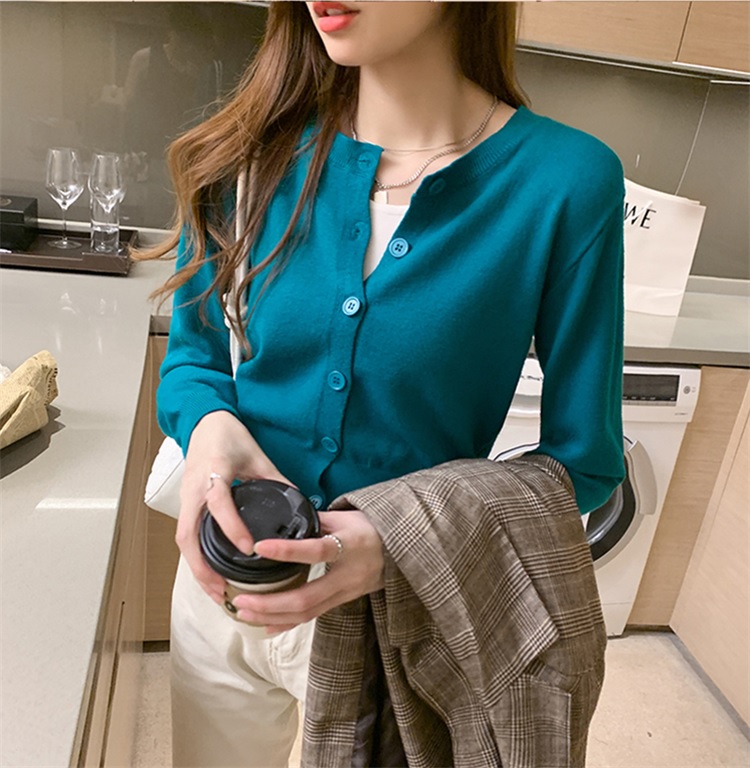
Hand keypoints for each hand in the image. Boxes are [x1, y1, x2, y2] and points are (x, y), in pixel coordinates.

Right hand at [175, 410, 292, 605]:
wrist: (205, 420)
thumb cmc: (229, 434)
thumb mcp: (258, 455)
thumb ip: (278, 481)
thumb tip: (301, 507)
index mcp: (214, 471)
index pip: (218, 502)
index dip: (231, 526)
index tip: (247, 548)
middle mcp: (194, 488)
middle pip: (187, 534)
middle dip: (202, 567)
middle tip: (223, 591)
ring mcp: (186, 496)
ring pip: (183, 540)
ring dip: (196, 568)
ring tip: (217, 592)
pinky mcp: (186, 503)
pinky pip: (186, 535)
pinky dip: (195, 557)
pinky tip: (210, 574)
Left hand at [232, 510, 384, 632]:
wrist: (402, 550)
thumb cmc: (372, 527)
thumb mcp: (347, 516)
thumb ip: (316, 521)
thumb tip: (284, 520)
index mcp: (350, 546)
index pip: (317, 551)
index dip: (288, 550)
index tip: (259, 547)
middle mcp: (348, 576)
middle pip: (306, 598)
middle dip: (270, 603)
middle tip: (240, 599)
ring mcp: (346, 594)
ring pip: (307, 613)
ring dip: (273, 615)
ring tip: (243, 612)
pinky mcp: (342, 602)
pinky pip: (313, 616)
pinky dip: (287, 623)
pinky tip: (265, 626)